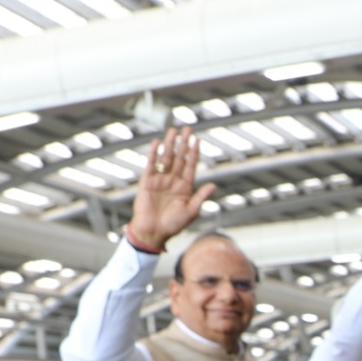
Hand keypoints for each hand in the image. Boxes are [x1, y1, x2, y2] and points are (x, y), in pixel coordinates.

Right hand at [129, 126, 216, 250]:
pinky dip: (154, 154)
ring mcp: (160, 180)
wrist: (153, 232)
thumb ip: (201, 197)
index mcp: (185, 187)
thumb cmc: (173, 225)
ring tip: (173, 130)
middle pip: (179, 157)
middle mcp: (173, 181)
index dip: (194, 153)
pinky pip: (151, 165)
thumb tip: (213, 185)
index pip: (190, 166)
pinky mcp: (148, 182)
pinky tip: (158, 143)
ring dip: (170, 144)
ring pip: (166, 158)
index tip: (197, 140)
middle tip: (187, 128)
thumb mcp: (191, 212)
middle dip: (183, 143)